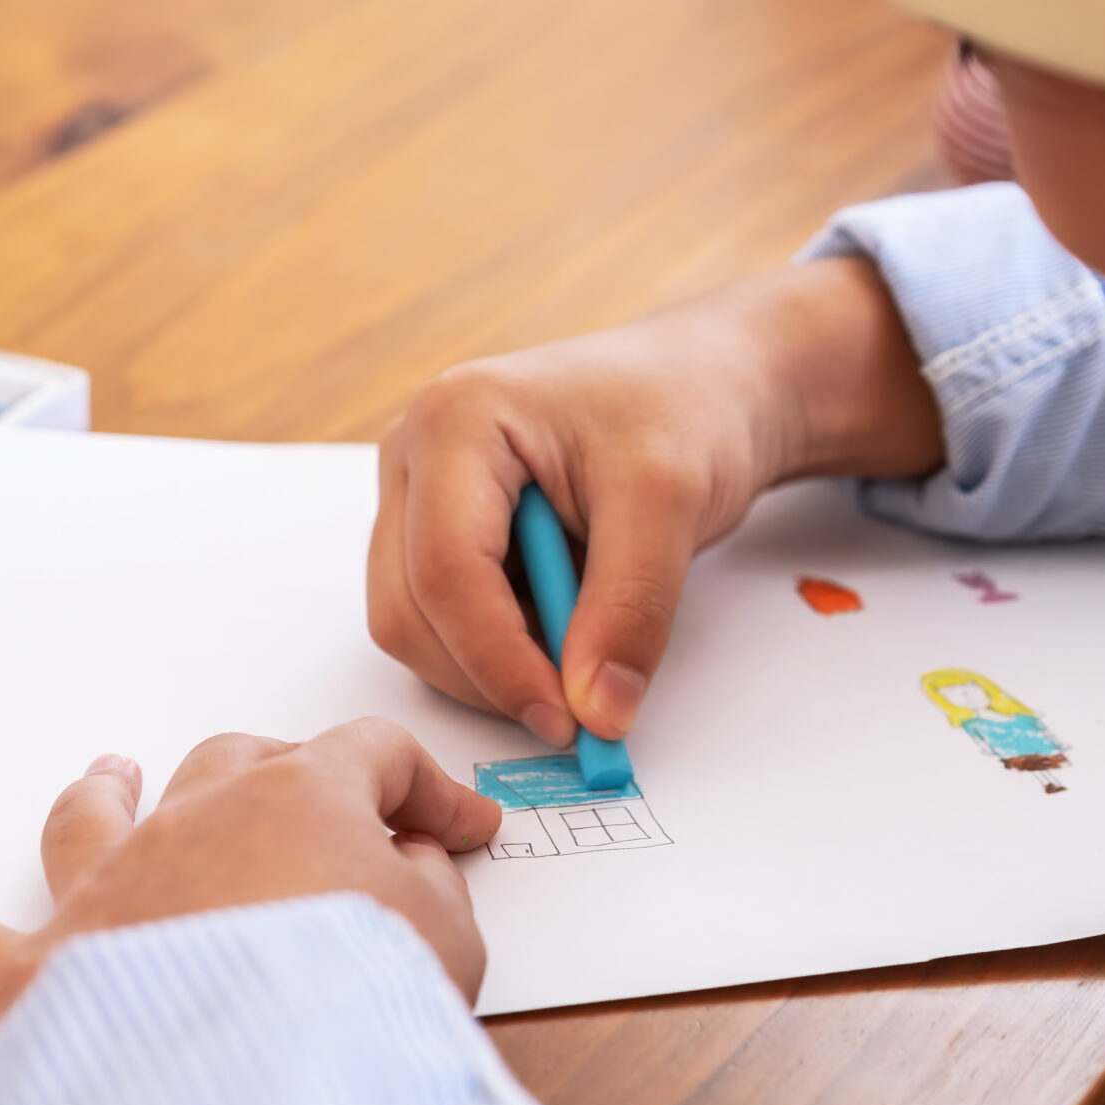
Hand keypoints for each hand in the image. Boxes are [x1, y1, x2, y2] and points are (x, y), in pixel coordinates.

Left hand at [0, 719, 504, 1027]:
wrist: (266, 1088)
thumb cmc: (361, 1012)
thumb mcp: (447, 948)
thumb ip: (430, 892)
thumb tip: (410, 867)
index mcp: (300, 800)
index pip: (371, 757)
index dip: (426, 788)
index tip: (462, 833)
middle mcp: (192, 824)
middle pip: (230, 764)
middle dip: (276, 777)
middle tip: (314, 813)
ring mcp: (108, 896)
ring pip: (94, 815)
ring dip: (101, 795)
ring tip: (102, 780)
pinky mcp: (33, 981)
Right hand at [368, 256, 941, 745]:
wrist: (698, 386)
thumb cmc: (682, 409)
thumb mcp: (670, 501)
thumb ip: (631, 609)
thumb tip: (597, 711)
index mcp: (455, 420)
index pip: (445, 572)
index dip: (500, 661)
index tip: (567, 718)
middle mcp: (413, 456)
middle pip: (406, 610)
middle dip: (488, 674)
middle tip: (578, 707)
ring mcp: (416, 498)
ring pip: (413, 626)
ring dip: (491, 666)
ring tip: (583, 638)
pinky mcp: (434, 535)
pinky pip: (439, 623)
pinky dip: (497, 651)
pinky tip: (562, 623)